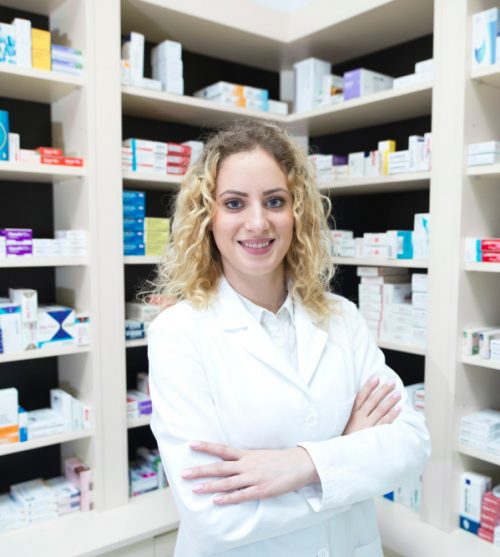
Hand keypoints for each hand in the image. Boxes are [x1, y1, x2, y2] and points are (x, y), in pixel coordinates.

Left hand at [181, 441, 318, 504]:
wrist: (301, 464)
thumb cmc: (280, 460)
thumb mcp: (260, 455)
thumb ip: (246, 459)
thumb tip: (230, 461)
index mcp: (247, 454)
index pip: (222, 449)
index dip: (207, 446)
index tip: (192, 444)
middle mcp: (247, 465)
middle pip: (220, 467)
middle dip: (201, 470)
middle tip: (184, 474)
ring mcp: (254, 478)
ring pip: (227, 482)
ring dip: (210, 486)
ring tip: (195, 489)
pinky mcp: (261, 490)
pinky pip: (241, 496)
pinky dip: (228, 499)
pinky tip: (216, 501)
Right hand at [342, 377, 400, 435]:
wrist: (344, 455)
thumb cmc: (345, 439)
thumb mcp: (344, 424)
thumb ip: (352, 414)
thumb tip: (361, 403)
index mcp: (351, 414)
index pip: (361, 396)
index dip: (369, 386)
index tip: (376, 378)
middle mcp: (360, 418)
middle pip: (373, 400)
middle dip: (383, 390)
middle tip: (392, 382)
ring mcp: (367, 426)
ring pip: (380, 410)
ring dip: (390, 400)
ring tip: (398, 393)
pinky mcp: (374, 434)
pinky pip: (385, 422)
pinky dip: (392, 414)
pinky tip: (399, 408)